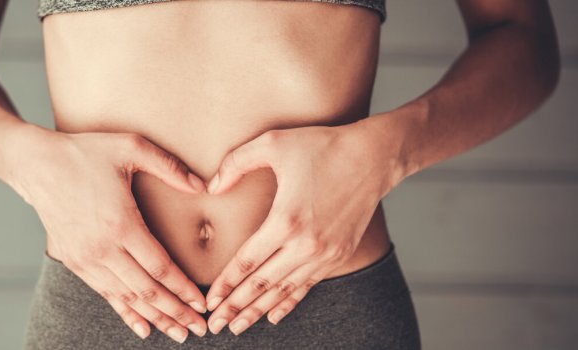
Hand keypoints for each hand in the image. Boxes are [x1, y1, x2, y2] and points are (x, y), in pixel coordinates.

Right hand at [4, 126, 208, 342]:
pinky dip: (126, 313)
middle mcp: (103, 248)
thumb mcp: (130, 147)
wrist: (36, 164)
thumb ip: (169, 166)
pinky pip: (105, 294)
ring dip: (155, 317)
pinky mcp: (75, 261)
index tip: (203, 303)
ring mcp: (86, 258)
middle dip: (176, 312)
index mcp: (121, 223)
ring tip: (179, 333)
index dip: (183, 289)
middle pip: (146, 290)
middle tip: (199, 329)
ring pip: (127, 298)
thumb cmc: (86, 152)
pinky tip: (143, 328)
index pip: (160, 267)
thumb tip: (203, 186)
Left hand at [203, 118, 405, 334]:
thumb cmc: (322, 146)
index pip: (247, 261)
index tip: (209, 301)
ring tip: (236, 327)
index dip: (226, 284)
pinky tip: (273, 317)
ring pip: (284, 290)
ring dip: (258, 311)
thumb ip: (235, 162)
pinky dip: (289, 302)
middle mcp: (306, 244)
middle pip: (262, 284)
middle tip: (213, 326)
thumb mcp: (273, 142)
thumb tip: (211, 187)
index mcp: (286, 220)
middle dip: (235, 307)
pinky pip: (308, 285)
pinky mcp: (339, 254)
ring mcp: (325, 253)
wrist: (374, 157)